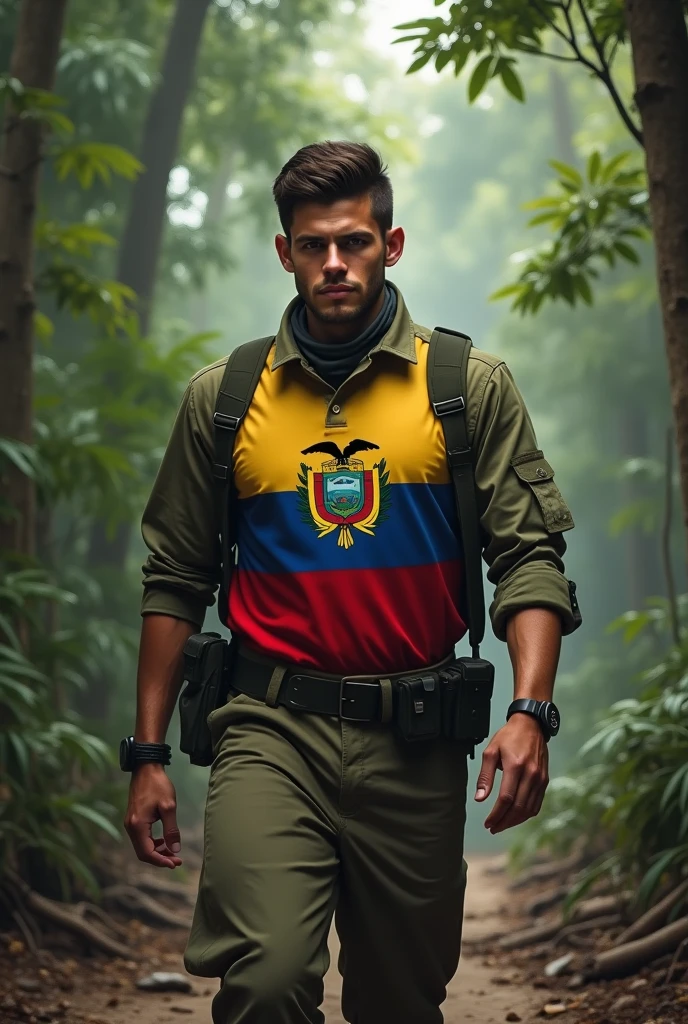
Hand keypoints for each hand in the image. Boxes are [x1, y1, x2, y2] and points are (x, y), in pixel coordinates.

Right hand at [124, 763, 181, 868]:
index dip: (161, 861)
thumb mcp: (168, 807)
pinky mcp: (133, 819)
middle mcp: (130, 827)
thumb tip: (176, 849)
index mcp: (137, 825)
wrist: (146, 768)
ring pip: (142, 847)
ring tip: (173, 852)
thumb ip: (171, 830)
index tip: (175, 864)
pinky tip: (164, 841)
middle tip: (177, 861)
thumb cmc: (158, 785)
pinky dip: (153, 843)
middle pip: (143, 853)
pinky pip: (142, 839)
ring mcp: (130, 823)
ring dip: (157, 852)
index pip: (147, 853)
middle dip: (160, 858)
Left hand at [474, 714, 548, 833]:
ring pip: (529, 809)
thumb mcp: (491, 751)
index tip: (488, 823)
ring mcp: (540, 778)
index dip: (496, 814)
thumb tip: (479, 798)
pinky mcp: (545, 780)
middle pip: (518, 807)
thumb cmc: (509, 736)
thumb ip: (485, 776)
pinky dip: (527, 814)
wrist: (531, 724)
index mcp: (515, 767)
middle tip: (493, 827)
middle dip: (505, 821)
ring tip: (502, 824)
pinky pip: (537, 803)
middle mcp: (531, 774)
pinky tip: (516, 816)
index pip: (506, 799)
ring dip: (515, 821)